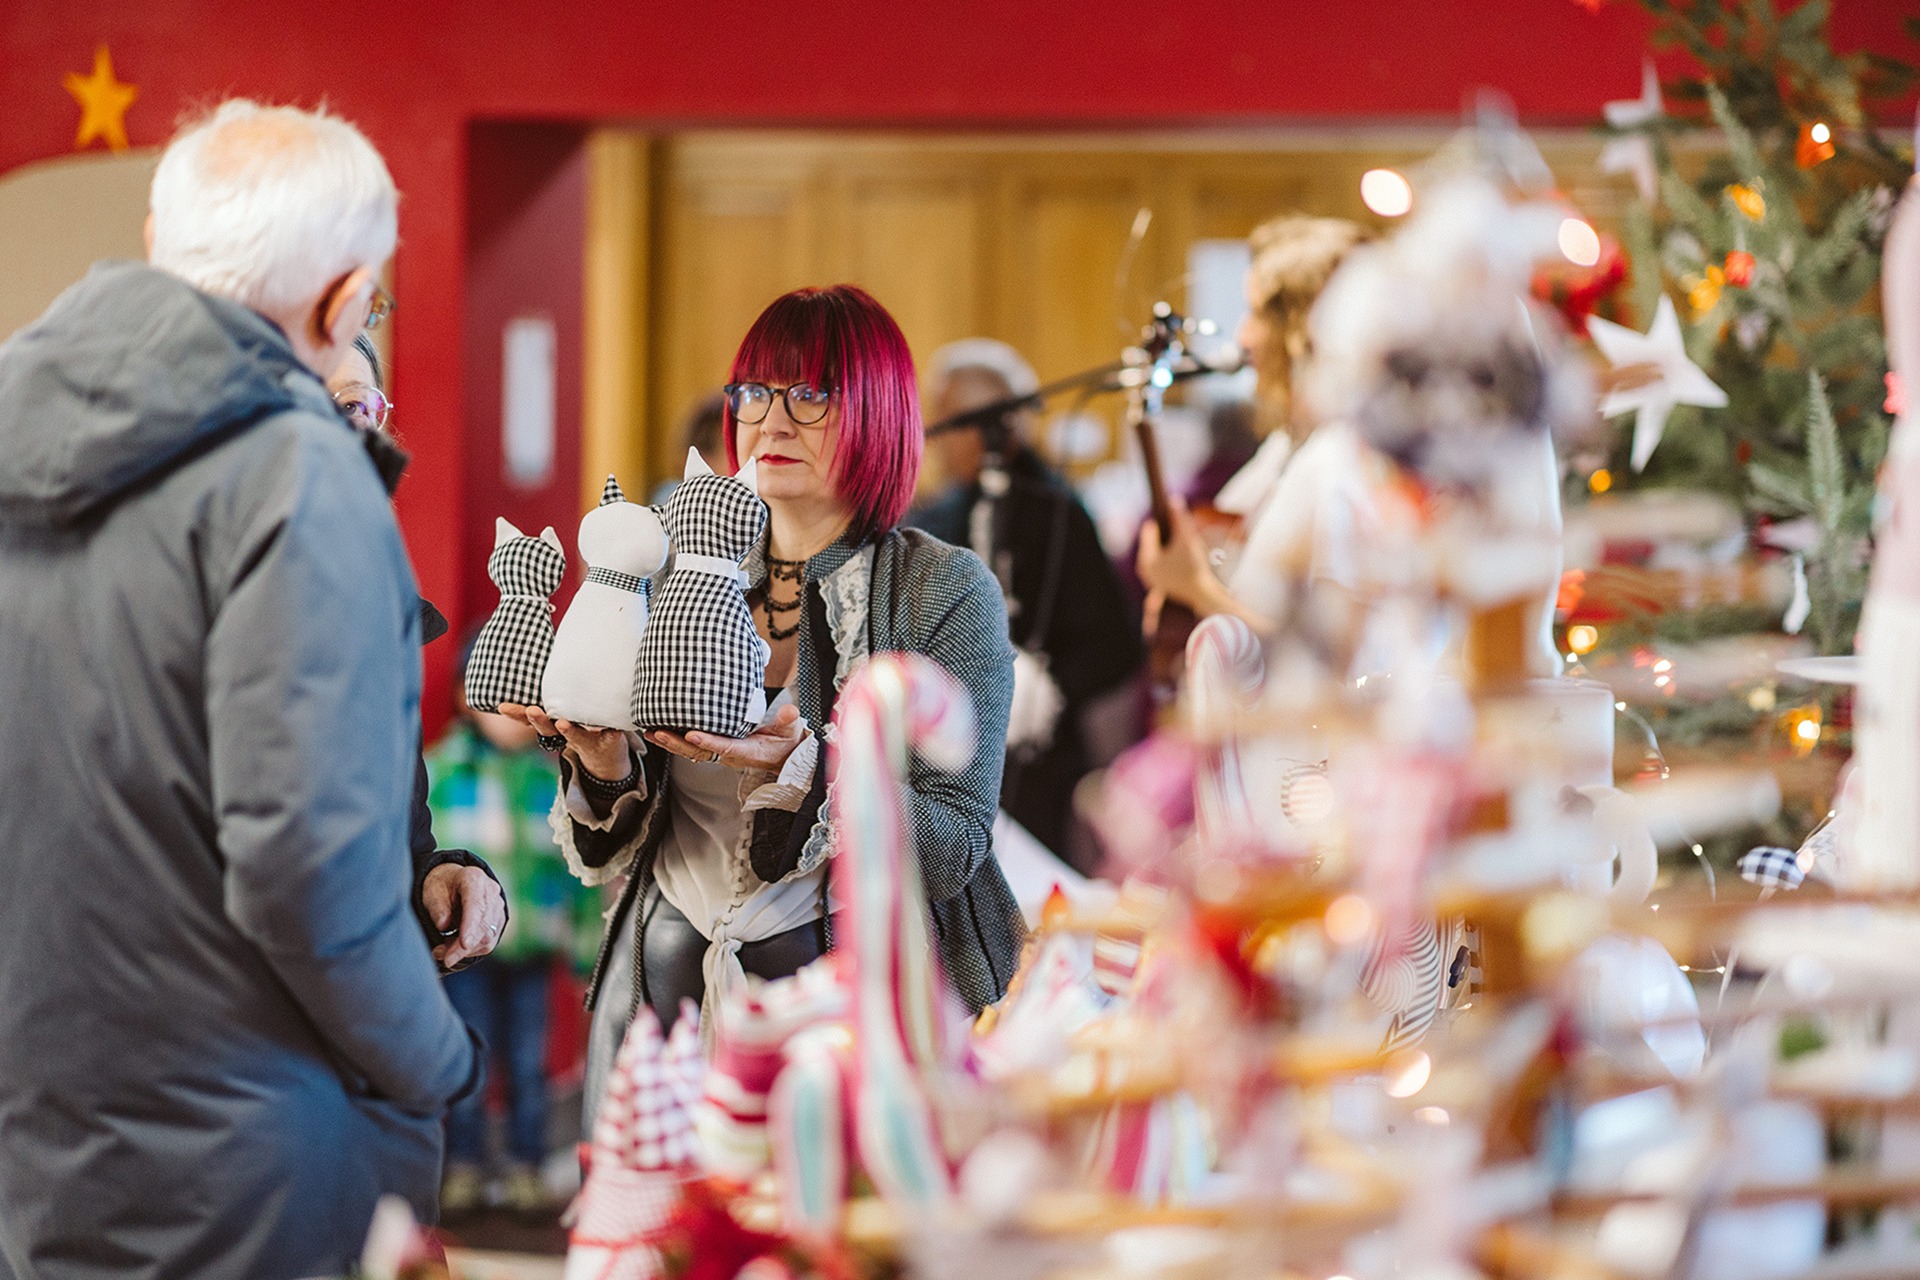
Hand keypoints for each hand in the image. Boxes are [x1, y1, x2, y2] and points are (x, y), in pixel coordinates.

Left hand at [422, 863, 506, 969]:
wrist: (452, 883)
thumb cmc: (441, 887)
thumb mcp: (431, 893)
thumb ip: (437, 909)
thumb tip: (444, 926)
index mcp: (473, 878)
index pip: (476, 905)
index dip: (471, 926)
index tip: (464, 944)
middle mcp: (491, 891)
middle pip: (483, 925)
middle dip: (463, 947)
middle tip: (444, 958)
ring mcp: (498, 906)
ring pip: (487, 937)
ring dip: (465, 951)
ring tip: (442, 951)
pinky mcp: (498, 921)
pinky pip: (488, 943)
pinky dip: (471, 951)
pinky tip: (455, 949)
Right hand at [499, 702, 630, 781]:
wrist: (607, 757)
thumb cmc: (580, 728)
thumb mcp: (562, 716)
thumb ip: (551, 699)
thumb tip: (529, 662)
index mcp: (553, 727)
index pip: (530, 720)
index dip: (517, 714)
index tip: (503, 707)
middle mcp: (566, 735)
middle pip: (549, 730)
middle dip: (539, 721)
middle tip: (532, 711)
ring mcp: (588, 739)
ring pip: (576, 736)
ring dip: (569, 731)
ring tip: (562, 723)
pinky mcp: (610, 741)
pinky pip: (610, 737)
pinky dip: (611, 734)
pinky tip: (613, 730)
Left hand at [646, 704, 805, 774]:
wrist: (783, 756)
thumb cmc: (785, 742)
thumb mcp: (791, 731)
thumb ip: (788, 722)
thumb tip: (790, 711)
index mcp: (747, 751)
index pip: (725, 747)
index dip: (708, 742)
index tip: (691, 734)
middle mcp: (729, 755)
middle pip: (699, 753)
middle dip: (677, 743)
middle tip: (657, 732)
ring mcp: (721, 753)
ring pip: (691, 752)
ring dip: (670, 743)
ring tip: (650, 732)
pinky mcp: (716, 748)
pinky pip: (692, 747)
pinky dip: (675, 741)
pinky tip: (660, 731)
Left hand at [1135, 496, 1221, 610]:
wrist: (1204, 596)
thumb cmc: (1194, 567)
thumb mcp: (1188, 539)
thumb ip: (1179, 518)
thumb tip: (1173, 499)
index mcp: (1146, 559)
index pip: (1149, 530)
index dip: (1163, 521)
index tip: (1174, 517)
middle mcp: (1145, 570)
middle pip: (1155, 542)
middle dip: (1169, 535)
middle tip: (1185, 534)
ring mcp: (1153, 580)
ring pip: (1161, 553)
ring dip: (1173, 547)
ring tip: (1188, 546)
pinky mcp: (1162, 586)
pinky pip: (1166, 565)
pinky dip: (1174, 559)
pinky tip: (1187, 558)